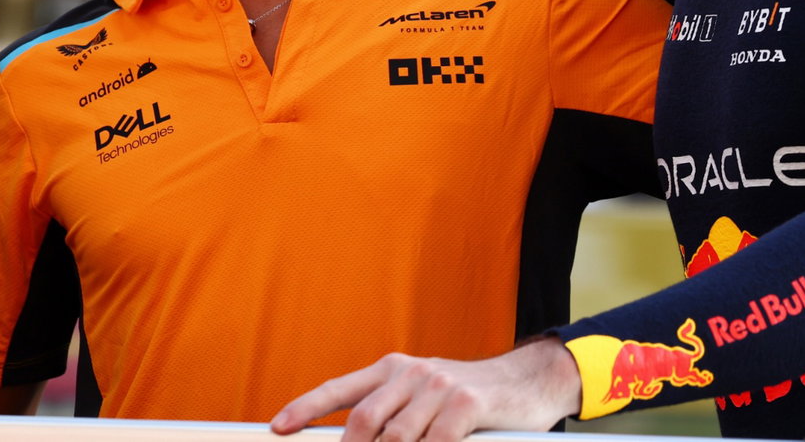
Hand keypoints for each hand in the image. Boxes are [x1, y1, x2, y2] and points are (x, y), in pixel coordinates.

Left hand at [271, 339, 581, 441]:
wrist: (526, 382)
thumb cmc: (469, 397)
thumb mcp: (424, 396)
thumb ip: (390, 414)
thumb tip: (354, 438)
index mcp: (394, 369)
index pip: (340, 388)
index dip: (306, 408)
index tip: (278, 427)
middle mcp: (412, 373)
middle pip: (363, 423)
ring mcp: (440, 387)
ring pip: (396, 439)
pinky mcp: (467, 405)